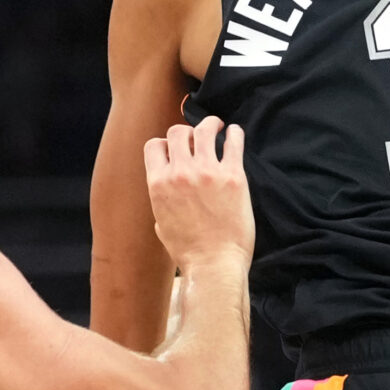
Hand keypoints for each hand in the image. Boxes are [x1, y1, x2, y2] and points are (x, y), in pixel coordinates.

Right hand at [144, 118, 251, 271]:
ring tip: (217, 126)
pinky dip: (234, 134)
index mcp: (158, 184)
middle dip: (186, 133)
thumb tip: (167, 194)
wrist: (214, 264)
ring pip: (204, 130)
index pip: (154, 146)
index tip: (174, 149)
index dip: (164, 144)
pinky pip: (234, 143)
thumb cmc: (188, 252)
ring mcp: (207, 172)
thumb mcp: (162, 225)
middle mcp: (180, 172)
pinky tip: (235, 134)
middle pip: (178, 133)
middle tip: (197, 136)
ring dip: (210, 124)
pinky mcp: (233, 176)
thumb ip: (162, 202)